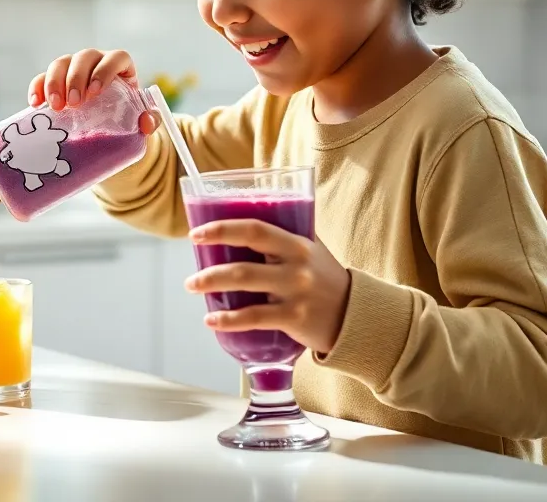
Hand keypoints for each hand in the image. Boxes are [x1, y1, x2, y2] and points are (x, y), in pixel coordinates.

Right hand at [28, 48, 157, 133]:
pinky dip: (37, 87)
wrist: (108, 122)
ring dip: (55, 83)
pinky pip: (42, 76)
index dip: (105, 71)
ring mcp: (73, 68)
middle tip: (74, 104)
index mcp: (120, 65)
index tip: (96, 92)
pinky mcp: (55, 79)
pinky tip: (36, 103)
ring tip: (56, 107)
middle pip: (84, 58)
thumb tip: (147, 123)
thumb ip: (149, 120)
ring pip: (61, 63)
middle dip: (77, 79)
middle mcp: (96, 61)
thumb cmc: (127, 115)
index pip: (116, 58)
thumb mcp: (140, 118)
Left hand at [185, 220, 352, 353]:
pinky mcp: (295, 318)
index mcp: (297, 243)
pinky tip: (211, 320)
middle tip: (190, 276)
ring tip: (194, 288)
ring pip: (244, 284)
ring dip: (212, 285)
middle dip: (210, 265)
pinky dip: (228, 320)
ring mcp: (296, 291)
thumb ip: (284, 239)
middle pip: (244, 259)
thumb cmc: (326, 280)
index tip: (196, 233)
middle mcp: (296, 265)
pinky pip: (254, 318)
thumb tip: (243, 226)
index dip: (222, 228)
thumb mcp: (311, 252)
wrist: (357, 315)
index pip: (254, 228)